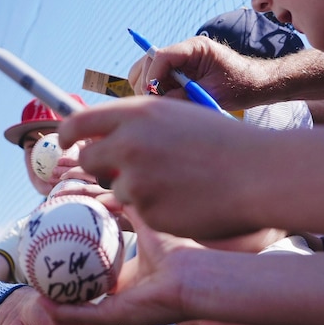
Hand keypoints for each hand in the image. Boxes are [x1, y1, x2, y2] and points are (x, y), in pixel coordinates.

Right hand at [40, 213, 204, 324]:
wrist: (188, 276)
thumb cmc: (172, 247)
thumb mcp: (141, 218)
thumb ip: (121, 203)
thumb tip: (97, 189)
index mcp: (125, 277)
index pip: (94, 273)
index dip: (74, 264)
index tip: (54, 250)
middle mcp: (118, 295)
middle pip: (83, 297)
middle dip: (60, 291)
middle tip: (38, 274)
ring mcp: (114, 310)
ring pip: (77, 314)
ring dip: (55, 308)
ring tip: (34, 293)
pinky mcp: (113, 319)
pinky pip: (80, 318)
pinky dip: (61, 312)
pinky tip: (42, 301)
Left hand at [61, 99, 267, 240]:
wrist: (257, 174)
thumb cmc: (222, 142)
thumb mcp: (175, 117)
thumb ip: (136, 124)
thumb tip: (100, 135)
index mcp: (136, 113)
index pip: (78, 123)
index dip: (67, 135)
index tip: (66, 144)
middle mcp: (128, 143)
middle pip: (88, 159)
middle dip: (101, 165)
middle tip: (124, 170)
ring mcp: (135, 180)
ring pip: (116, 187)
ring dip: (136, 188)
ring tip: (177, 182)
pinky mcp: (147, 211)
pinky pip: (139, 211)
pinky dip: (156, 207)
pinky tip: (185, 199)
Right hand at [127, 37, 282, 109]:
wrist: (257, 84)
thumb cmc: (241, 85)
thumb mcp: (214, 93)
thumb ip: (186, 96)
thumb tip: (161, 102)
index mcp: (196, 48)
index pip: (162, 56)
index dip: (152, 76)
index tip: (153, 96)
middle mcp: (185, 50)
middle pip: (150, 60)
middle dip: (148, 82)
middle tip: (155, 103)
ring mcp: (181, 61)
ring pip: (149, 69)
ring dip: (150, 86)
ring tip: (162, 104)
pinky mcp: (180, 72)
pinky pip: (158, 79)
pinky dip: (157, 91)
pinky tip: (167, 103)